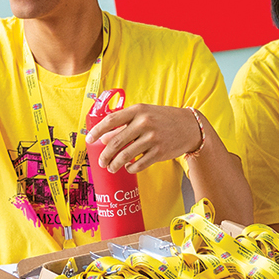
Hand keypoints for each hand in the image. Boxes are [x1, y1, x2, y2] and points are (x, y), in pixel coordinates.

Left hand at [89, 104, 204, 173]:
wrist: (190, 126)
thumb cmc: (163, 119)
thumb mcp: (144, 114)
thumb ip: (124, 124)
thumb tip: (103, 138)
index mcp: (138, 110)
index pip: (111, 120)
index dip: (97, 131)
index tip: (89, 139)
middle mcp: (144, 123)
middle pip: (115, 143)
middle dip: (104, 155)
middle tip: (101, 162)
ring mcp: (153, 138)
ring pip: (125, 156)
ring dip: (114, 164)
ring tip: (111, 167)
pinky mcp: (160, 152)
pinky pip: (138, 165)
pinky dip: (130, 169)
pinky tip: (128, 168)